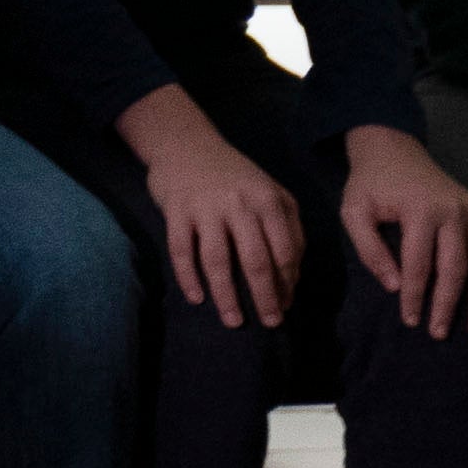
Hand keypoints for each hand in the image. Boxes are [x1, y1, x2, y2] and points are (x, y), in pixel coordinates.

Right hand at [127, 107, 303, 329]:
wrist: (186, 144)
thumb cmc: (235, 177)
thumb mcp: (271, 192)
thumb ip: (288, 228)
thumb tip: (292, 277)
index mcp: (268, 200)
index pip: (284, 252)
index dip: (287, 284)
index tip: (286, 306)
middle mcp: (239, 204)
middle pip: (255, 261)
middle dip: (265, 297)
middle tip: (270, 323)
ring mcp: (205, 207)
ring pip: (217, 260)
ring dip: (226, 295)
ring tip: (233, 321)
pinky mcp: (176, 210)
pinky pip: (181, 250)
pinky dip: (188, 277)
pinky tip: (196, 298)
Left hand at [335, 124, 467, 335]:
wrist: (394, 149)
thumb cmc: (371, 184)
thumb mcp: (354, 211)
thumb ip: (368, 248)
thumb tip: (393, 287)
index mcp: (421, 209)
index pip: (419, 264)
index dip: (415, 296)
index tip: (411, 321)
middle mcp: (454, 211)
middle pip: (456, 268)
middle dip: (448, 304)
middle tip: (439, 333)